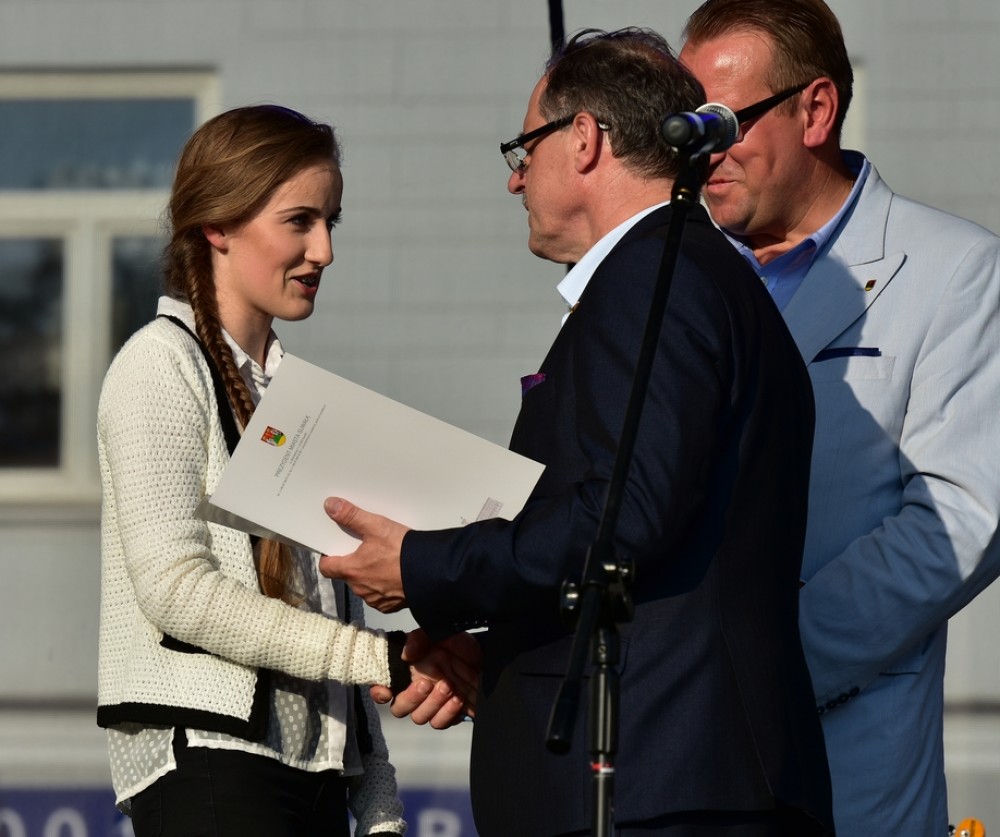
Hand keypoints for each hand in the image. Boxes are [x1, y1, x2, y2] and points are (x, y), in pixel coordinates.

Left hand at [319, 497, 407, 612]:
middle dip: (354, 564)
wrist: (430, 572)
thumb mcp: (376, 526)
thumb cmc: (403, 551)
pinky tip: (395, 575)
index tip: (335, 550)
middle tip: (368, 549)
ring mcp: (374, 599)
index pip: (327, 568)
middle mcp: (360, 588)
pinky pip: (379, 596)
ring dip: (370, 576)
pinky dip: (384, 586)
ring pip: (364, 586)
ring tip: (385, 561)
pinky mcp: (389, 606)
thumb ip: (351, 516)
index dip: (329, 558)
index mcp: (352, 570)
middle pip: (347, 575)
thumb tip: (331, 506)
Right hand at [372, 629, 481, 728]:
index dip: (379, 692)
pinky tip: (457, 699)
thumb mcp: (437, 632)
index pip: (382, 687)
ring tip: (449, 687)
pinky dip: (447, 713)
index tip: (386, 691)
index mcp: (406, 671)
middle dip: (411, 698)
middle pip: (400, 708)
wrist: (484, 656)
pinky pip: (441, 722)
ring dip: (432, 705)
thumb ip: (419, 639)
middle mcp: (415, 690)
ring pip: (420, 717)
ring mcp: (431, 704)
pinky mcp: (449, 713)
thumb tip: (406, 654)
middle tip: (426, 683)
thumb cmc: (455, 644)